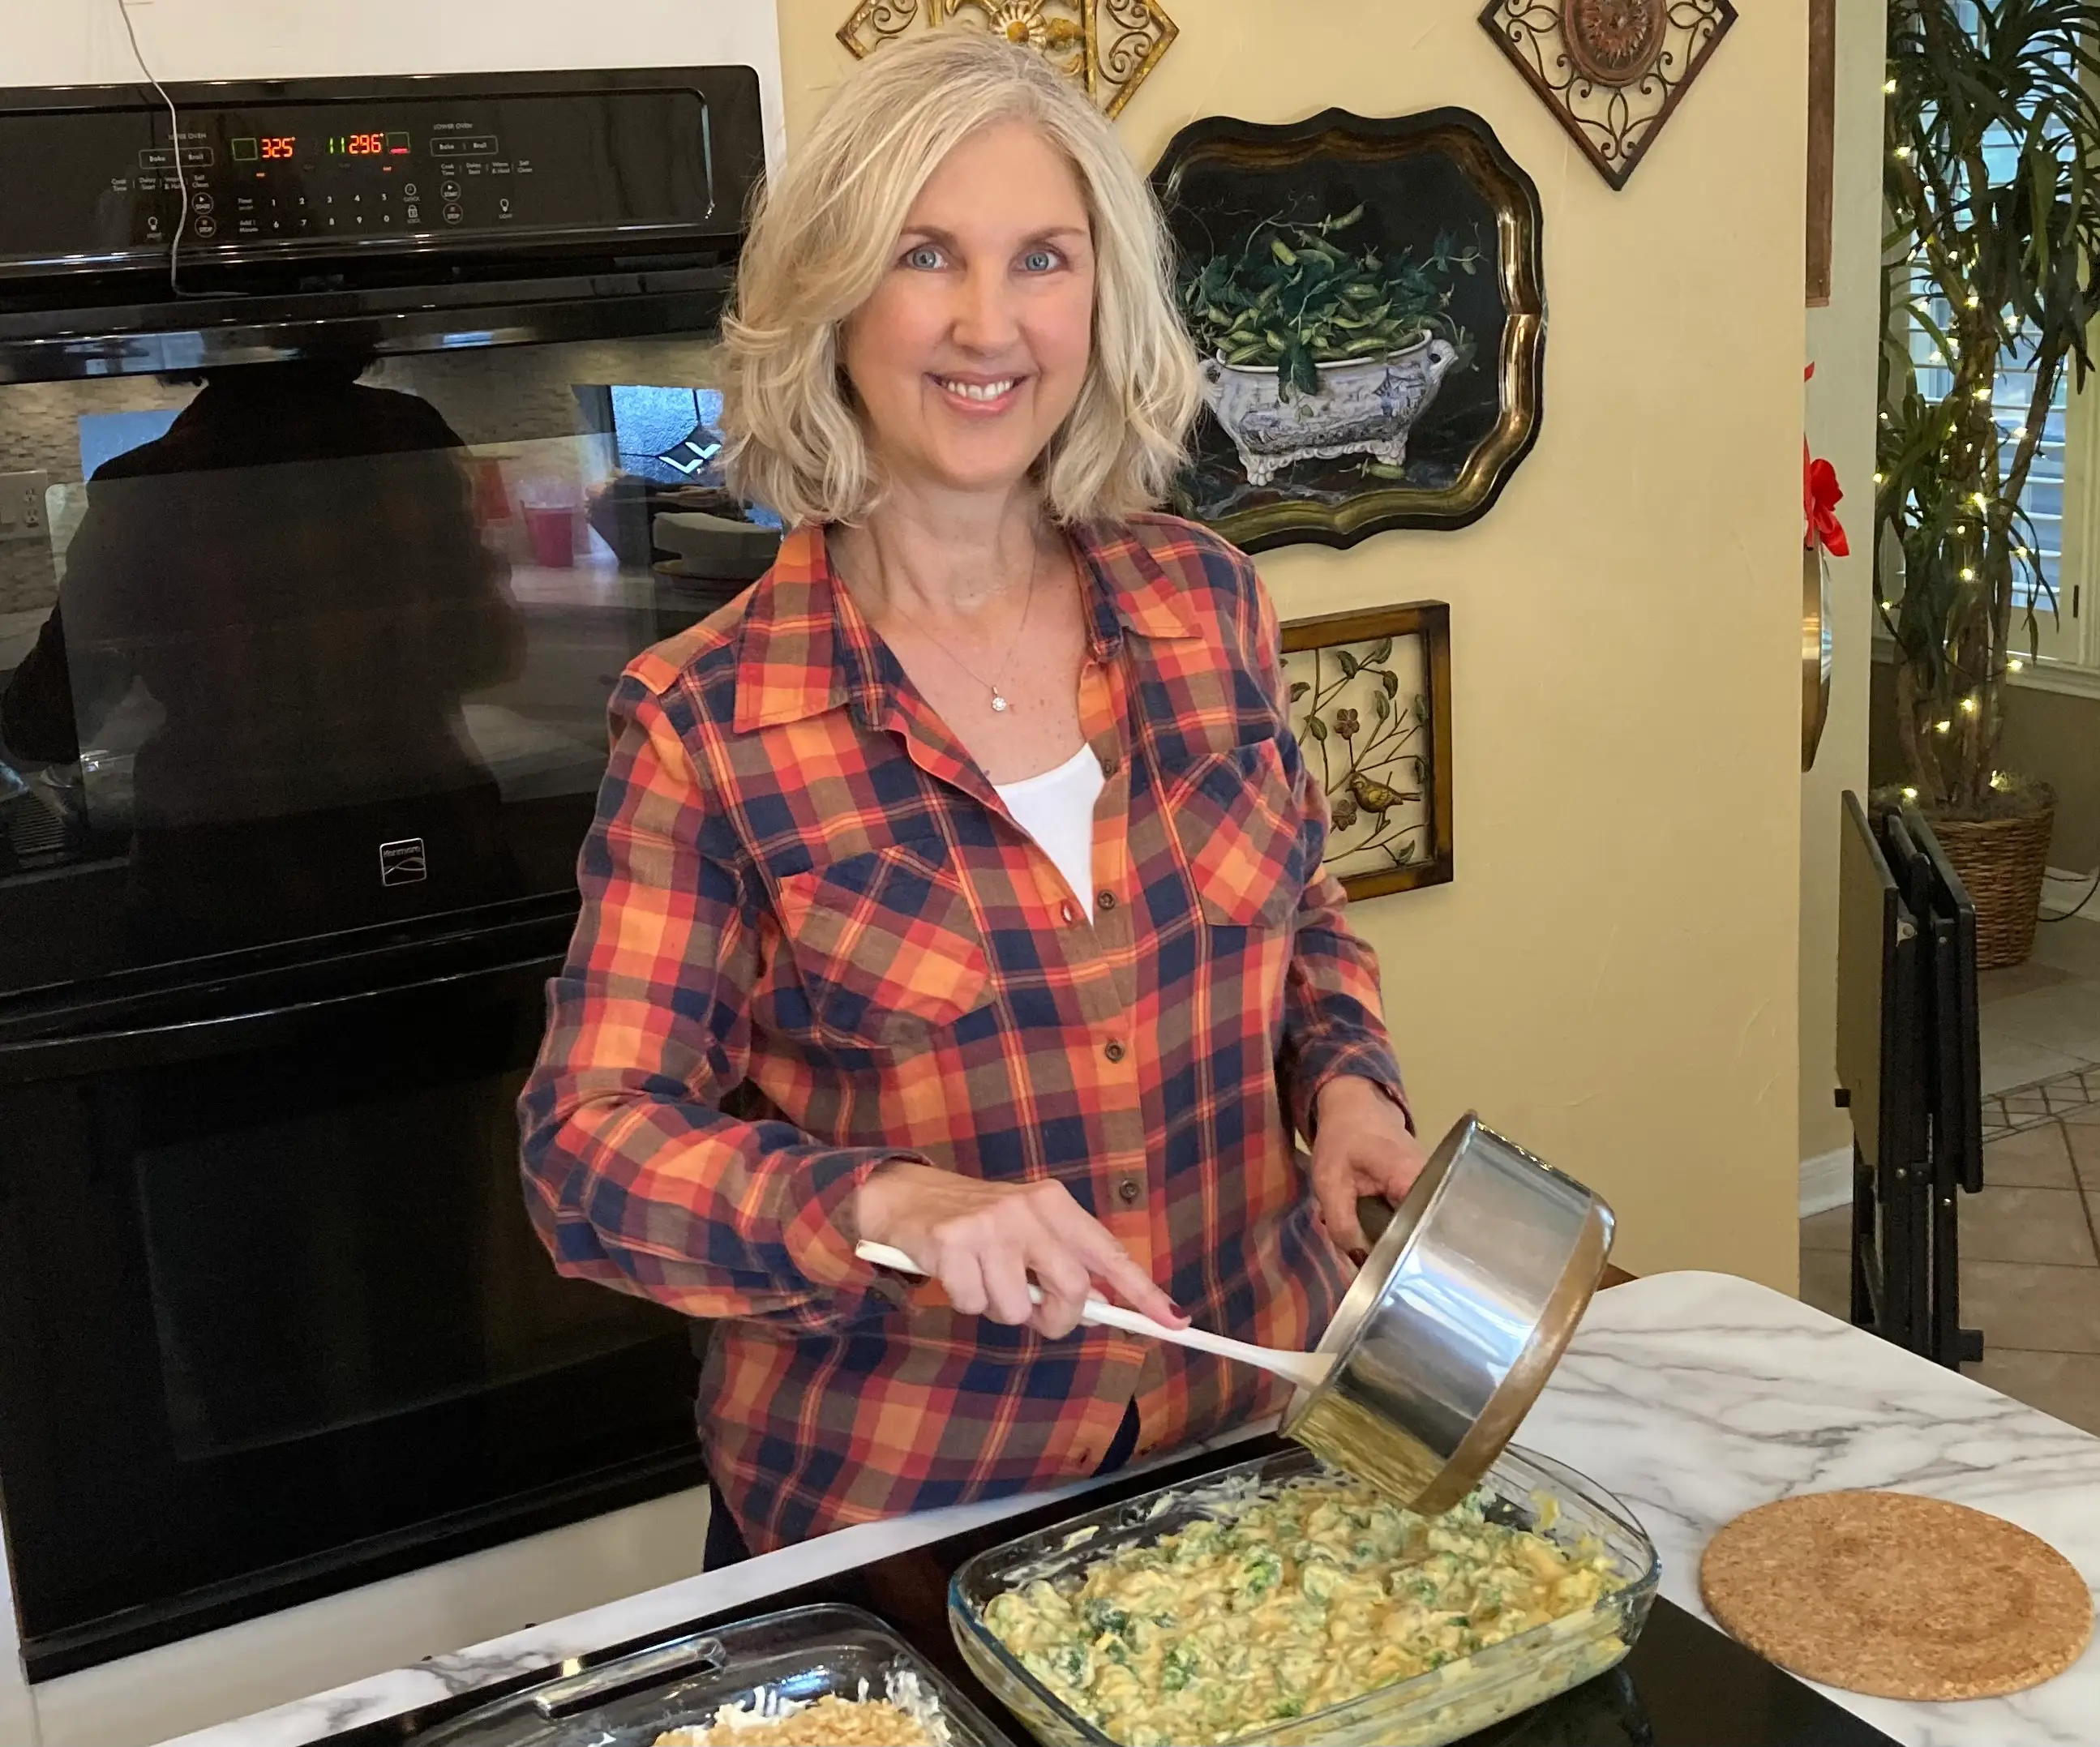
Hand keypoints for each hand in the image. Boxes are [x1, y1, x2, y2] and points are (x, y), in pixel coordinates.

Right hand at [854, 1162, 1186, 1339]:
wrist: (906, 1195)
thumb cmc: (977, 1220)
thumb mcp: (1028, 1229)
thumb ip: (1064, 1261)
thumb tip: (1105, 1307)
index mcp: (1054, 1203)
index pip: (1108, 1252)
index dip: (1143, 1291)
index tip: (1175, 1322)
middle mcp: (1027, 1208)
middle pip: (1072, 1289)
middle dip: (1055, 1317)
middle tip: (1034, 1313)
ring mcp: (989, 1224)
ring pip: (1017, 1308)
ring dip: (1000, 1308)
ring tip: (981, 1277)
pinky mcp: (951, 1243)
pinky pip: (974, 1304)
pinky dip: (964, 1300)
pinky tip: (953, 1273)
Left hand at [1309, 1076, 1426, 1257]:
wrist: (1356, 1107)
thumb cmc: (1342, 1138)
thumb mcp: (1329, 1181)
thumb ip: (1342, 1222)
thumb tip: (1360, 1261)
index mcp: (1415, 1179)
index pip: (1422, 1231)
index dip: (1403, 1258)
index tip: (1383, 1275)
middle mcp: (1436, 1186)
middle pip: (1423, 1235)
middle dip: (1397, 1256)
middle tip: (1373, 1271)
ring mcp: (1434, 1190)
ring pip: (1418, 1231)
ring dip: (1395, 1245)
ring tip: (1376, 1258)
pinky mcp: (1427, 1194)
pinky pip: (1415, 1222)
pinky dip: (1397, 1233)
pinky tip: (1380, 1241)